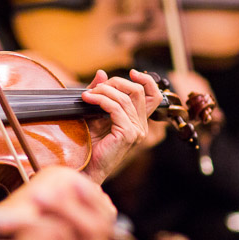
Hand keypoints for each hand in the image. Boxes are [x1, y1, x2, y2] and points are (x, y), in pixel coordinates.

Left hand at [0, 167, 114, 239]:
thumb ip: (51, 232)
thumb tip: (54, 192)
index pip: (104, 224)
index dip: (89, 199)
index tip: (66, 183)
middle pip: (93, 227)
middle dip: (66, 204)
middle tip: (38, 195)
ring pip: (63, 234)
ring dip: (31, 220)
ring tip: (6, 223)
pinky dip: (23, 233)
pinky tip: (4, 233)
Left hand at [80, 69, 161, 183]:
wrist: (86, 167)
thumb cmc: (90, 144)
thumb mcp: (95, 113)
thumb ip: (100, 94)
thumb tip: (101, 72)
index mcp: (138, 121)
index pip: (153, 95)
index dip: (146, 80)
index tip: (132, 72)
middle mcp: (141, 125)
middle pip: (138, 91)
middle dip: (116, 83)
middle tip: (97, 86)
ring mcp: (136, 131)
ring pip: (125, 98)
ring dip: (103, 91)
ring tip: (87, 94)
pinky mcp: (128, 134)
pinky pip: (115, 108)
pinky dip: (100, 100)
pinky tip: (88, 99)